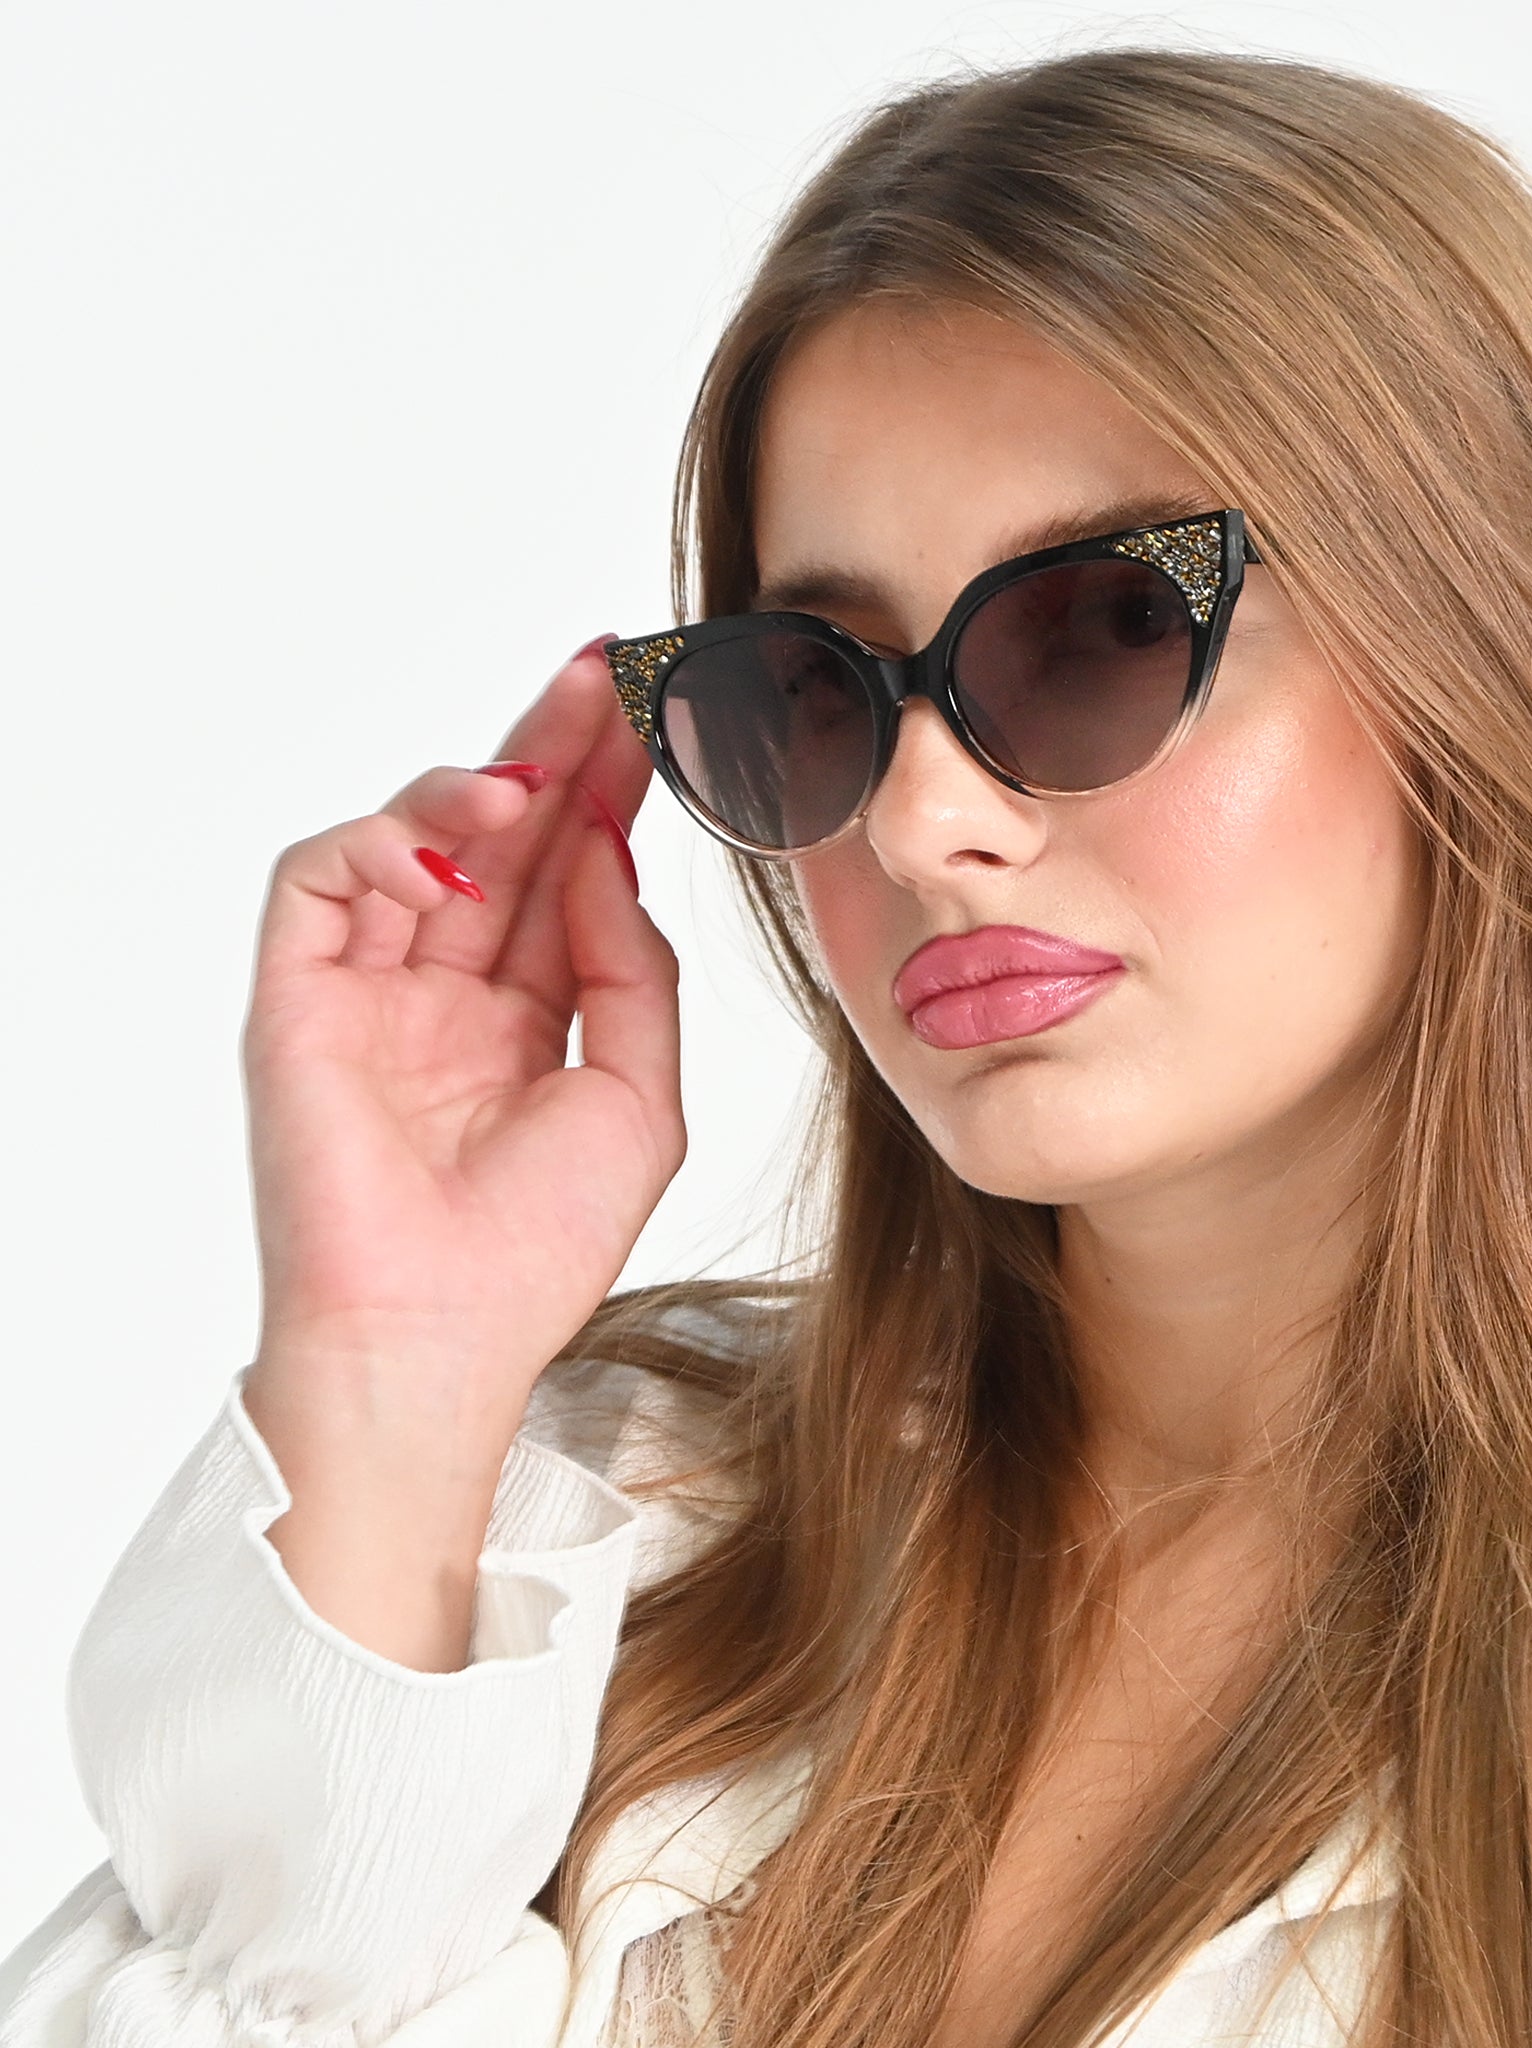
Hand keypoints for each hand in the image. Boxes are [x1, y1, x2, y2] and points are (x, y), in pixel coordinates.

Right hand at [237, 634, 685, 1664]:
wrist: (439, 1334)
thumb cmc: (540, 1244)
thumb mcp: (639, 1097)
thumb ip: (628, 969)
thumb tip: (606, 857)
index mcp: (527, 1014)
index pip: (566, 873)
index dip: (607, 794)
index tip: (653, 720)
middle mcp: (449, 990)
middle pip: (502, 837)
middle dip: (554, 752)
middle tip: (605, 677)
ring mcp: (372, 990)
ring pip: (414, 839)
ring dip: (481, 788)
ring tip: (539, 779)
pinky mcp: (298, 998)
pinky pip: (322, 882)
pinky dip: (382, 841)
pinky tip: (452, 846)